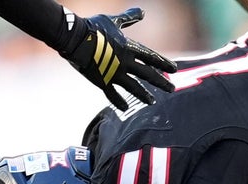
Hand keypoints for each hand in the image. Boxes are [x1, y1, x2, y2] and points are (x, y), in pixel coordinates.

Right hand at [58, 8, 177, 109]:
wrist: (73, 37)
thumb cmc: (93, 27)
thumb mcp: (114, 21)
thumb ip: (129, 18)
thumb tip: (143, 11)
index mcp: (129, 48)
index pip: (152, 57)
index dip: (164, 63)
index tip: (174, 69)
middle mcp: (126, 62)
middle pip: (148, 74)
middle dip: (161, 82)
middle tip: (172, 89)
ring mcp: (115, 73)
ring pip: (134, 87)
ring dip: (144, 95)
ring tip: (152, 102)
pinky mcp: (102, 81)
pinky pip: (113, 94)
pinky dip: (119, 102)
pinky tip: (126, 108)